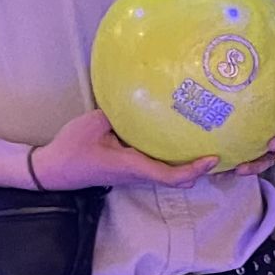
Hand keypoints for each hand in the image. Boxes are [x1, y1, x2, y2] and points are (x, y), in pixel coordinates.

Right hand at [34, 107, 215, 191]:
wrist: (54, 169)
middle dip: (200, 169)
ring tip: (206, 142)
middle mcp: (138, 174)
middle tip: (220, 150)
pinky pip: (158, 167)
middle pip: (177, 179)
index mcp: (133, 166)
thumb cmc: (72, 149)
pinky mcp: (131, 169)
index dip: (194, 169)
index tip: (212, 158)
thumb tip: (143, 95)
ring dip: (188, 165)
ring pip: (169, 174)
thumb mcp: (95, 123)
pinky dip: (173, 159)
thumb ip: (119, 112)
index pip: (170, 175)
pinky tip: (178, 139)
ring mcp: (135, 174)